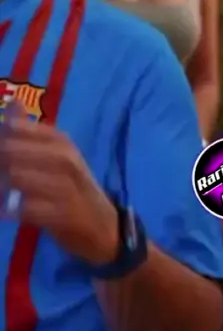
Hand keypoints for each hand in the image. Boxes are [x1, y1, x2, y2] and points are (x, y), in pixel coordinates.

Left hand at [0, 103, 118, 265]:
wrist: (104, 228)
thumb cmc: (73, 189)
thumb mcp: (57, 156)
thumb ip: (30, 132)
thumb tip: (12, 102)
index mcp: (61, 142)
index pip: (17, 128)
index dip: (1, 139)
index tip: (0, 152)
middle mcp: (65, 159)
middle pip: (12, 150)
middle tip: (0, 174)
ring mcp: (65, 187)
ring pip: (17, 177)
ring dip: (1, 186)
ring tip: (2, 193)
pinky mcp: (63, 215)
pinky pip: (26, 208)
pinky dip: (11, 209)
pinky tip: (7, 211)